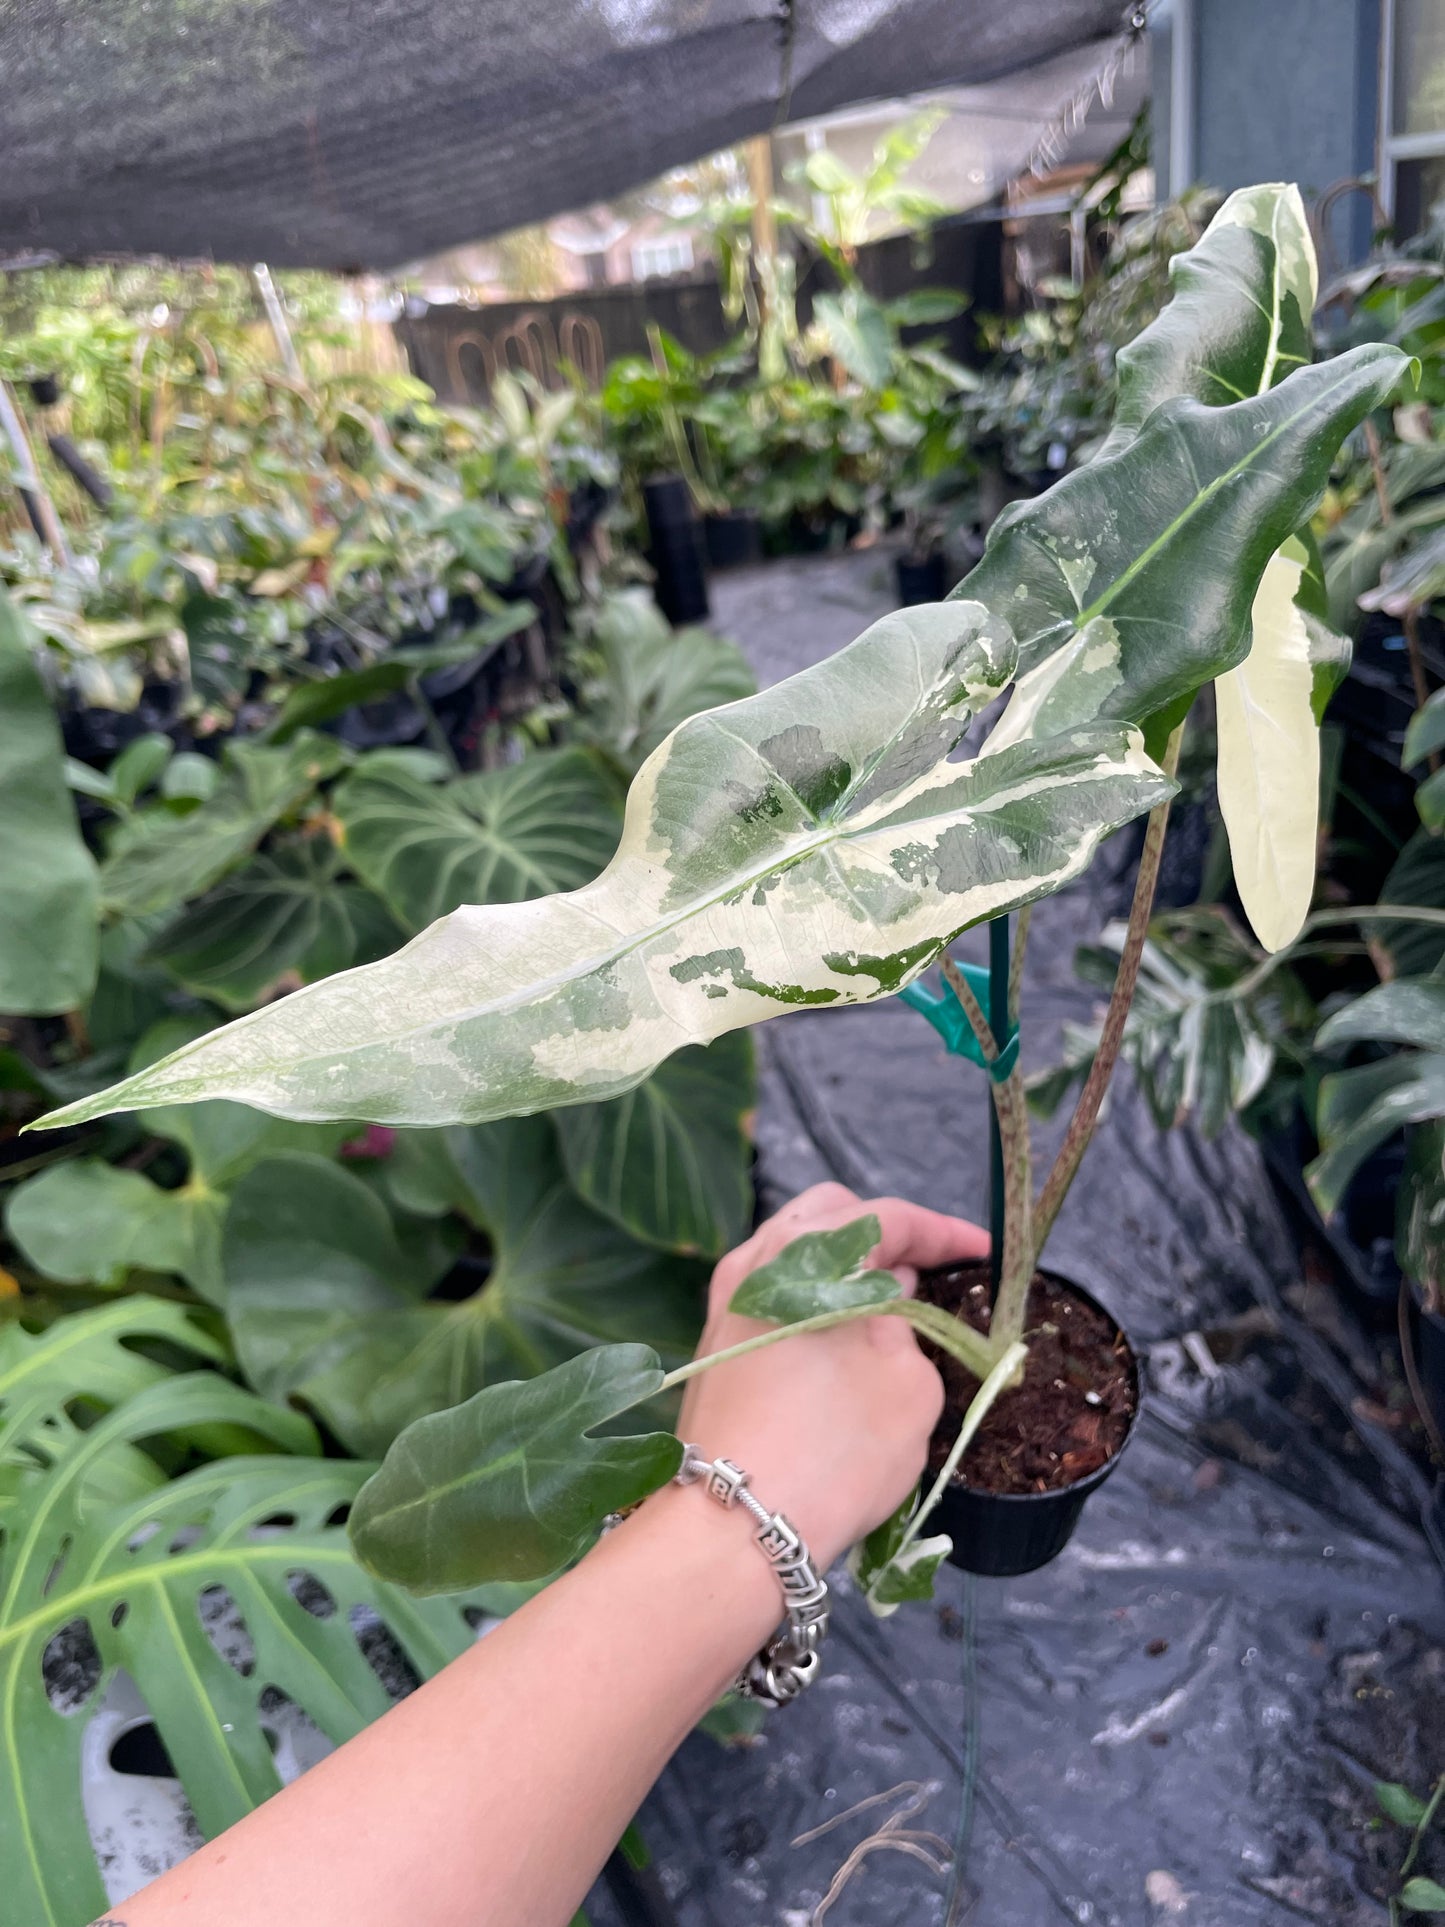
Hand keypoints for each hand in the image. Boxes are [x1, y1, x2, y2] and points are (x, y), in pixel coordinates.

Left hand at [675, 1183, 988, 1568]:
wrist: (734, 1526)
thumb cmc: (835, 1450)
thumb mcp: (909, 1385)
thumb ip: (912, 1326)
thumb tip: (895, 1297)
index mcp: (807, 1250)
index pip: (888, 1218)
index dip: (944, 1233)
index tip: (985, 1252)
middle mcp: (756, 1259)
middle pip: (832, 1217)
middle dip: (889, 1236)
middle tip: (934, 1273)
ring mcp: (728, 1300)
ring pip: (798, 1256)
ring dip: (849, 1270)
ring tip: (896, 1306)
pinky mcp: (716, 1343)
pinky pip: (777, 1295)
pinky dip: (818, 1300)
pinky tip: (848, 1337)